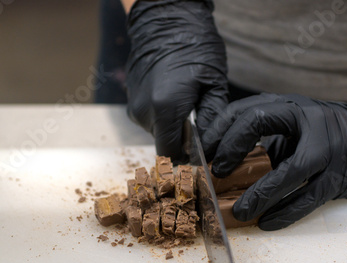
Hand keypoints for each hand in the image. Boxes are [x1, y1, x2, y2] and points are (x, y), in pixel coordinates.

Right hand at [126, 0, 227, 162]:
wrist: (166, 20)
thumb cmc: (194, 46)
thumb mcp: (213, 84)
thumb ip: (210, 120)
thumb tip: (210, 145)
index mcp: (165, 108)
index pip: (170, 153)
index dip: (185, 158)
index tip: (198, 156)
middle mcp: (144, 111)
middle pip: (163, 142)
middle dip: (180, 140)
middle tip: (198, 126)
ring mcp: (135, 105)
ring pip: (156, 131)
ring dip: (172, 126)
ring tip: (186, 105)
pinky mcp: (132, 99)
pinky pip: (150, 118)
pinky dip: (162, 115)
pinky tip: (174, 97)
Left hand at [205, 93, 346, 230]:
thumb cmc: (322, 133)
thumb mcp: (292, 125)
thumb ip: (263, 136)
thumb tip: (221, 158)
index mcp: (290, 106)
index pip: (247, 110)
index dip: (222, 130)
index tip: (205, 150)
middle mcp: (308, 121)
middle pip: (260, 125)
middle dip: (232, 148)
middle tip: (214, 173)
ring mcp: (327, 150)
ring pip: (289, 172)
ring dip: (260, 194)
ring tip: (239, 211)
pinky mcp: (338, 178)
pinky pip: (308, 199)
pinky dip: (286, 213)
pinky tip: (267, 222)